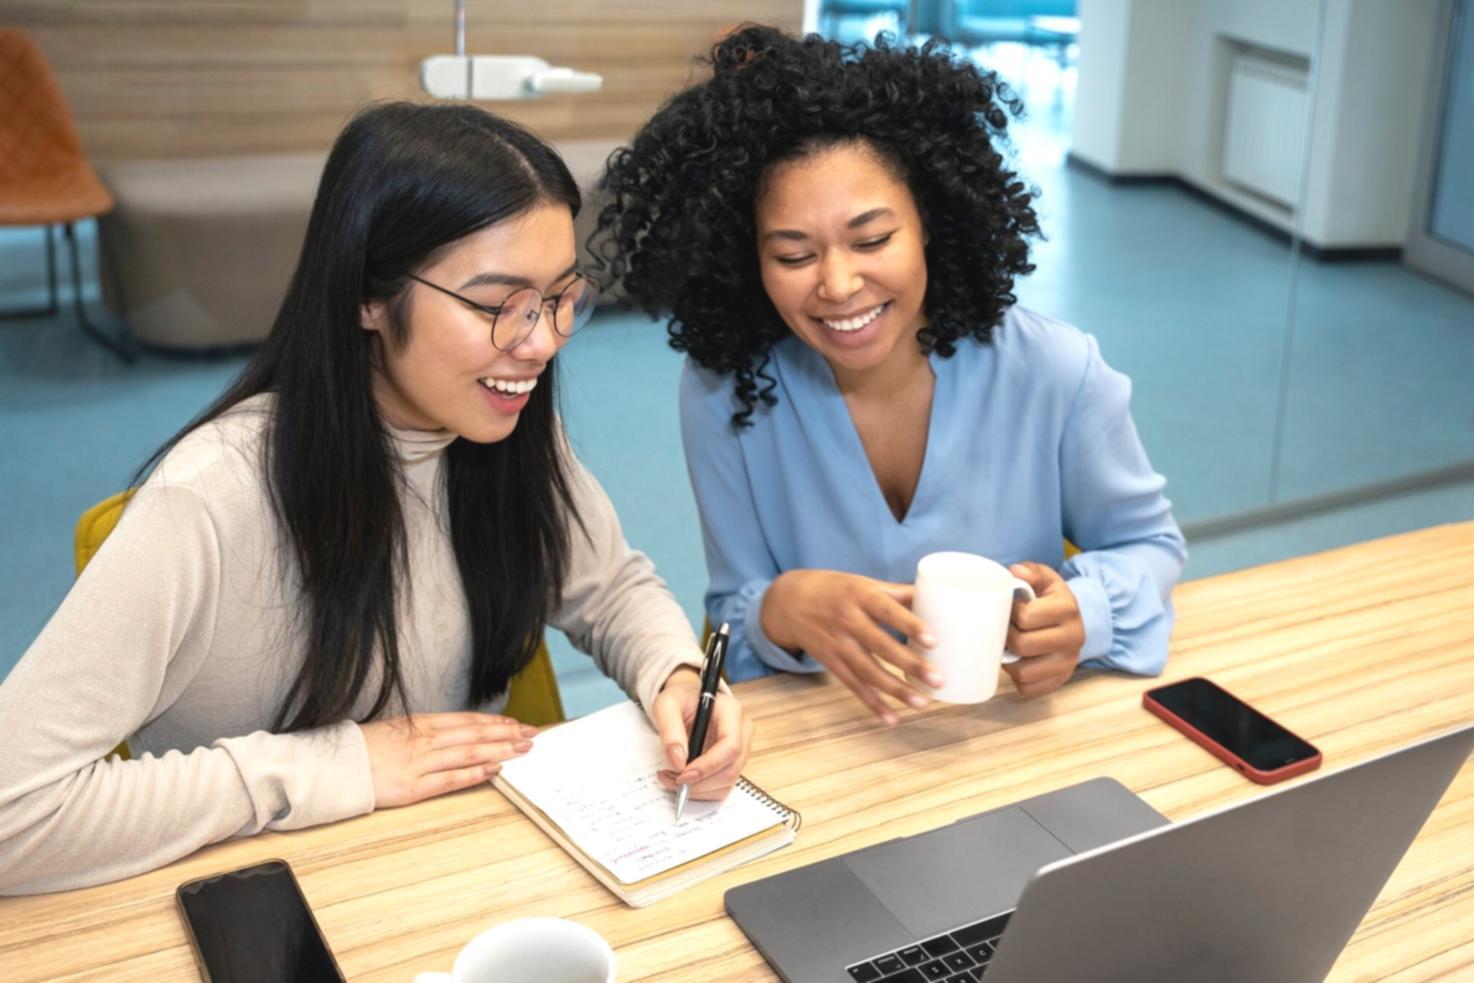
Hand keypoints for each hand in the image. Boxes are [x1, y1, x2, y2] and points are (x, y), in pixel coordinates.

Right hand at [360, 712, 536, 808]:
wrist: (331, 766)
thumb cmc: (361, 749)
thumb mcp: (396, 730)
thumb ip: (423, 732)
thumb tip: (451, 734)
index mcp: (420, 723)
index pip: (467, 720)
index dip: (495, 722)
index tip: (517, 723)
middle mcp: (424, 739)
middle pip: (474, 734)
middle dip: (507, 734)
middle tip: (533, 735)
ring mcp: (419, 763)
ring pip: (469, 753)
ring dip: (499, 750)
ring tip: (523, 750)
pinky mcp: (412, 787)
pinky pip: (450, 779)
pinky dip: (475, 774)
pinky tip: (495, 770)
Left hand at [651, 666, 754, 800]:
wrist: (685, 702)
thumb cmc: (679, 700)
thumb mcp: (666, 705)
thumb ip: (670, 730)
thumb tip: (678, 762)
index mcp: (731, 711)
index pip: (731, 746)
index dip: (708, 766)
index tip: (683, 775)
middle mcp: (742, 730)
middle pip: (731, 768)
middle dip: (700, 782)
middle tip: (671, 779)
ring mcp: (741, 748)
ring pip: (727, 782)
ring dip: (698, 789)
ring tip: (671, 778)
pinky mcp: (733, 763)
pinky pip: (722, 786)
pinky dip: (701, 791)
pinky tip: (682, 780)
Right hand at [761, 569, 942, 724]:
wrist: (789, 602)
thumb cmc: (835, 589)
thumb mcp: (862, 583)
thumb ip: (897, 593)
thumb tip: (937, 598)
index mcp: (859, 595)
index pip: (887, 611)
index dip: (909, 625)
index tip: (933, 640)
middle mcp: (847, 620)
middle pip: (880, 645)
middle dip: (909, 665)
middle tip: (937, 680)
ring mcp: (837, 643)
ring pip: (868, 671)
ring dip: (895, 690)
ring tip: (922, 703)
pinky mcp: (830, 662)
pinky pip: (852, 685)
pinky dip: (871, 703)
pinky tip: (891, 718)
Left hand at [1003, 563, 1085, 696]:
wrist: (1075, 621)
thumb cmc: (1051, 599)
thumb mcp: (1045, 579)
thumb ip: (1030, 571)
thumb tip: (1015, 572)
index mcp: (1067, 609)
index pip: (1026, 617)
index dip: (1010, 614)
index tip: (1009, 610)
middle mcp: (1073, 637)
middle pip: (1022, 645)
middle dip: (1006, 637)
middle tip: (1004, 630)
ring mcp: (1068, 662)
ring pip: (1023, 672)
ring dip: (1009, 661)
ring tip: (1009, 647)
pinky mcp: (1060, 679)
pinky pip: (1029, 689)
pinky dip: (1017, 678)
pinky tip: (1018, 662)